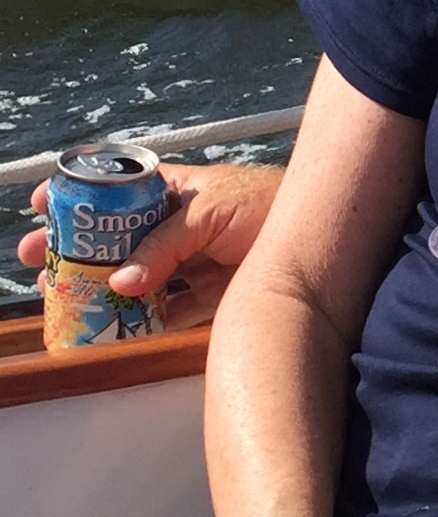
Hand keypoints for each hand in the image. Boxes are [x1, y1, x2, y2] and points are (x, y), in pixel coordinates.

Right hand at [16, 161, 283, 328]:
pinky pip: (165, 311)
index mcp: (177, 192)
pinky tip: (112, 327)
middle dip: (78, 248)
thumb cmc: (268, 204)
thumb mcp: (210, 211)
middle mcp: (179, 226)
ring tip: (63, 296)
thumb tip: (120, 280)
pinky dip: (140, 321)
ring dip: (101, 288)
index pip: (122, 189)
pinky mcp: (207, 295)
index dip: (84, 195)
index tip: (45, 204)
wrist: (319, 238)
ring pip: (137, 276)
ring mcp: (191, 261)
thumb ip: (165, 244)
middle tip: (39, 261)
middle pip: (119, 237)